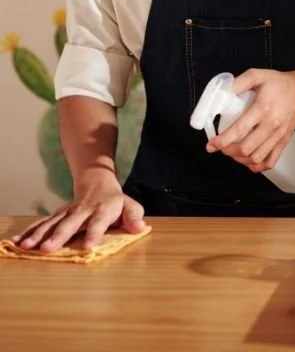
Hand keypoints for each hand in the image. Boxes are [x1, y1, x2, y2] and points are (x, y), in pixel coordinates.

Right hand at [12, 170, 144, 251]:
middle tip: (48, 249)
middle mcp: (83, 210)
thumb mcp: (130, 205)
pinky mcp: (57, 214)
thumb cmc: (115, 201)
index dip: (94, 233)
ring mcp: (68, 211)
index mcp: (103, 209)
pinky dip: (30, 231)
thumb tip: (139, 227)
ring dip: (39, 235)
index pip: (99, 222)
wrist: (97, 182)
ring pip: (52, 222)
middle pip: (71, 223)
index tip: (88, 246)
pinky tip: (18, 241)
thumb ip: (134, 216)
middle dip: (59, 236)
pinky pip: (42, 223)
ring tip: (27, 247)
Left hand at [207, 68, 294, 172]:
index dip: (222, 140)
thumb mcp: (257, 75)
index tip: (211, 145)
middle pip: (246, 148)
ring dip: (240, 159)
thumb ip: (238, 83)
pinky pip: (270, 161)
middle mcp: (272, 125)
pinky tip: (248, 160)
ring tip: (232, 152)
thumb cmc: (279, 83)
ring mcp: (279, 136)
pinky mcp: (284, 142)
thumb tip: (221, 94)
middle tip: (220, 146)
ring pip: (257, 158)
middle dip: (228, 151)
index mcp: (263, 108)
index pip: (239, 129)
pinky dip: (257, 166)